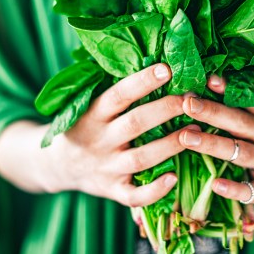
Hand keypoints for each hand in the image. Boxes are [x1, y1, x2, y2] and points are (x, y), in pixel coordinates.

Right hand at [40, 64, 193, 206]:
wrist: (57, 165)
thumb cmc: (85, 126)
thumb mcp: (90, 106)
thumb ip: (116, 92)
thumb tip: (154, 58)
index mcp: (92, 114)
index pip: (118, 95)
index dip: (142, 81)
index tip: (167, 68)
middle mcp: (99, 140)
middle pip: (135, 123)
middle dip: (166, 109)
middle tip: (192, 99)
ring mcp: (106, 168)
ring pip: (141, 158)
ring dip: (171, 145)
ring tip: (197, 131)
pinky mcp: (112, 191)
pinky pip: (134, 196)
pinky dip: (154, 190)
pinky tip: (174, 178)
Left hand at [177, 75, 253, 203]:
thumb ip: (241, 105)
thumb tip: (211, 79)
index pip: (246, 102)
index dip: (226, 91)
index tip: (205, 80)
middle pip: (241, 123)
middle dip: (213, 113)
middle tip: (186, 104)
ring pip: (243, 154)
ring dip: (214, 145)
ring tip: (187, 137)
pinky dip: (235, 189)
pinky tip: (215, 185)